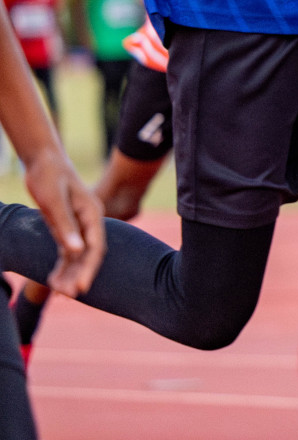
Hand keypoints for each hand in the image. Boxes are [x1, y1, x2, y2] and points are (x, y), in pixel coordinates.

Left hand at [24, 148, 104, 297]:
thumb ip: (65, 226)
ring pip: (78, 254)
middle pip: (89, 253)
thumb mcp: (53, 201)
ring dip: (70, 273)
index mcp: (92, 213)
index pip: (95, 247)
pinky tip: (53, 280)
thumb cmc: (49, 176)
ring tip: (59, 292)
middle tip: (69, 295)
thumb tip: (77, 251)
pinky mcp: (67, 225)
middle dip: (80, 275)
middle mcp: (89, 220)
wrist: (43, 160)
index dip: (89, 268)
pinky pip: (67, 250)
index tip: (80, 288)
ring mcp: (79, 224)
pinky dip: (62, 265)